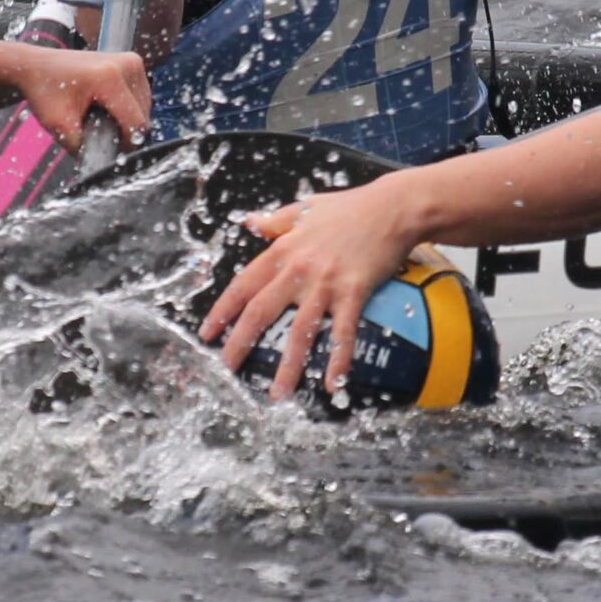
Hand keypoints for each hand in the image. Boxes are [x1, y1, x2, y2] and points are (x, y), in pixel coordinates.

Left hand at [8, 43, 151, 151]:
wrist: (35, 65)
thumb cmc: (44, 92)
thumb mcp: (58, 125)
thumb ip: (82, 148)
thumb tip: (102, 165)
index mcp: (109, 78)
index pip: (136, 122)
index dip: (127, 144)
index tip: (109, 150)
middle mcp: (126, 64)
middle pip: (143, 115)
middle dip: (124, 130)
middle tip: (97, 131)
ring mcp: (131, 61)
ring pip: (145, 106)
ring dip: (128, 119)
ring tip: (101, 118)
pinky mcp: (132, 61)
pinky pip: (141, 95)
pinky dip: (129, 106)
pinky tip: (108, 107)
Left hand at [199, 178, 424, 399]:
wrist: (392, 207)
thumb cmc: (350, 207)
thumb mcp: (304, 208)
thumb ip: (275, 221)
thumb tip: (249, 222)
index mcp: (283, 250)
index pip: (243, 285)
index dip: (223, 311)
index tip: (207, 334)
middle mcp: (298, 269)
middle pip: (261, 312)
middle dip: (241, 343)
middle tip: (227, 369)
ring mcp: (325, 283)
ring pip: (299, 331)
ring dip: (288, 366)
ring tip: (277, 394)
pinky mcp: (353, 292)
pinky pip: (343, 333)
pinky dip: (338, 360)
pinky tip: (333, 384)